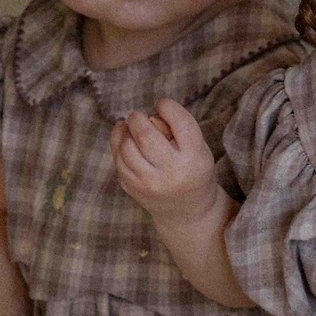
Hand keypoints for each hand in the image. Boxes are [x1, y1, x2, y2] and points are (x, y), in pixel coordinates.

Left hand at [110, 101, 218, 223]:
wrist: (187, 210)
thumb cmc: (192, 169)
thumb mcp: (198, 148)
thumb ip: (178, 130)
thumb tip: (148, 117)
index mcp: (194, 158)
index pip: (181, 124)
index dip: (168, 106)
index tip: (162, 104)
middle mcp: (172, 172)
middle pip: (146, 137)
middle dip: (138, 118)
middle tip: (139, 115)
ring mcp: (149, 183)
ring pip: (126, 148)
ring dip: (125, 131)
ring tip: (131, 126)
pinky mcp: (133, 188)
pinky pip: (118, 160)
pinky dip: (117, 143)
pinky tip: (123, 136)